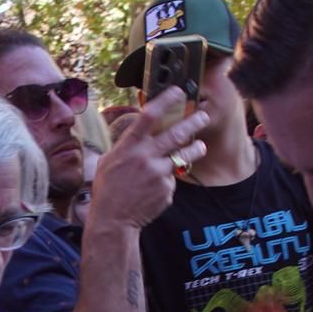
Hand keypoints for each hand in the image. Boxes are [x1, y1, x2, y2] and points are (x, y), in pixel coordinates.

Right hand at [88, 92, 209, 230]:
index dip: (165, 101)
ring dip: (195, 149)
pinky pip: (172, 180)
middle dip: (193, 122)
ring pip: (184, 156)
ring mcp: (158, 174)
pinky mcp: (167, 190)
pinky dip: (168, 180)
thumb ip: (127, 145)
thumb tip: (141, 131)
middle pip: (176, 134)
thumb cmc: (108, 188)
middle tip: (204, 116)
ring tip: (200, 146)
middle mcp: (145, 157)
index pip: (150, 116)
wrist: (112, 220)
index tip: (178, 91)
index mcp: (129, 146)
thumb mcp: (109, 160)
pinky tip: (156, 187)